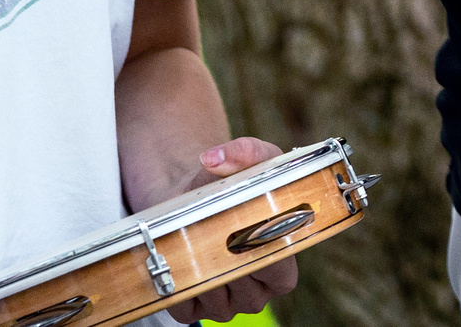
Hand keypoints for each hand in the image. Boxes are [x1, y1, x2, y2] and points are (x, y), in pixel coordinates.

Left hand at [167, 139, 296, 321]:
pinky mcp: (194, 310)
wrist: (191, 197)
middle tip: (212, 233)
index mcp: (283, 257)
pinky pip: (185, 308)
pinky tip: (177, 259)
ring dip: (202, 272)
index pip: (281, 273)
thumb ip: (244, 151)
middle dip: (228, 263)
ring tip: (193, 241)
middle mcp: (258, 288)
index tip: (244, 230)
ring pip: (217, 302)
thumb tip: (214, 158)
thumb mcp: (247, 159)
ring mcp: (226, 304)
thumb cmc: (230, 182)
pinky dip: (177, 286)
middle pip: (247, 292)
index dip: (263, 254)